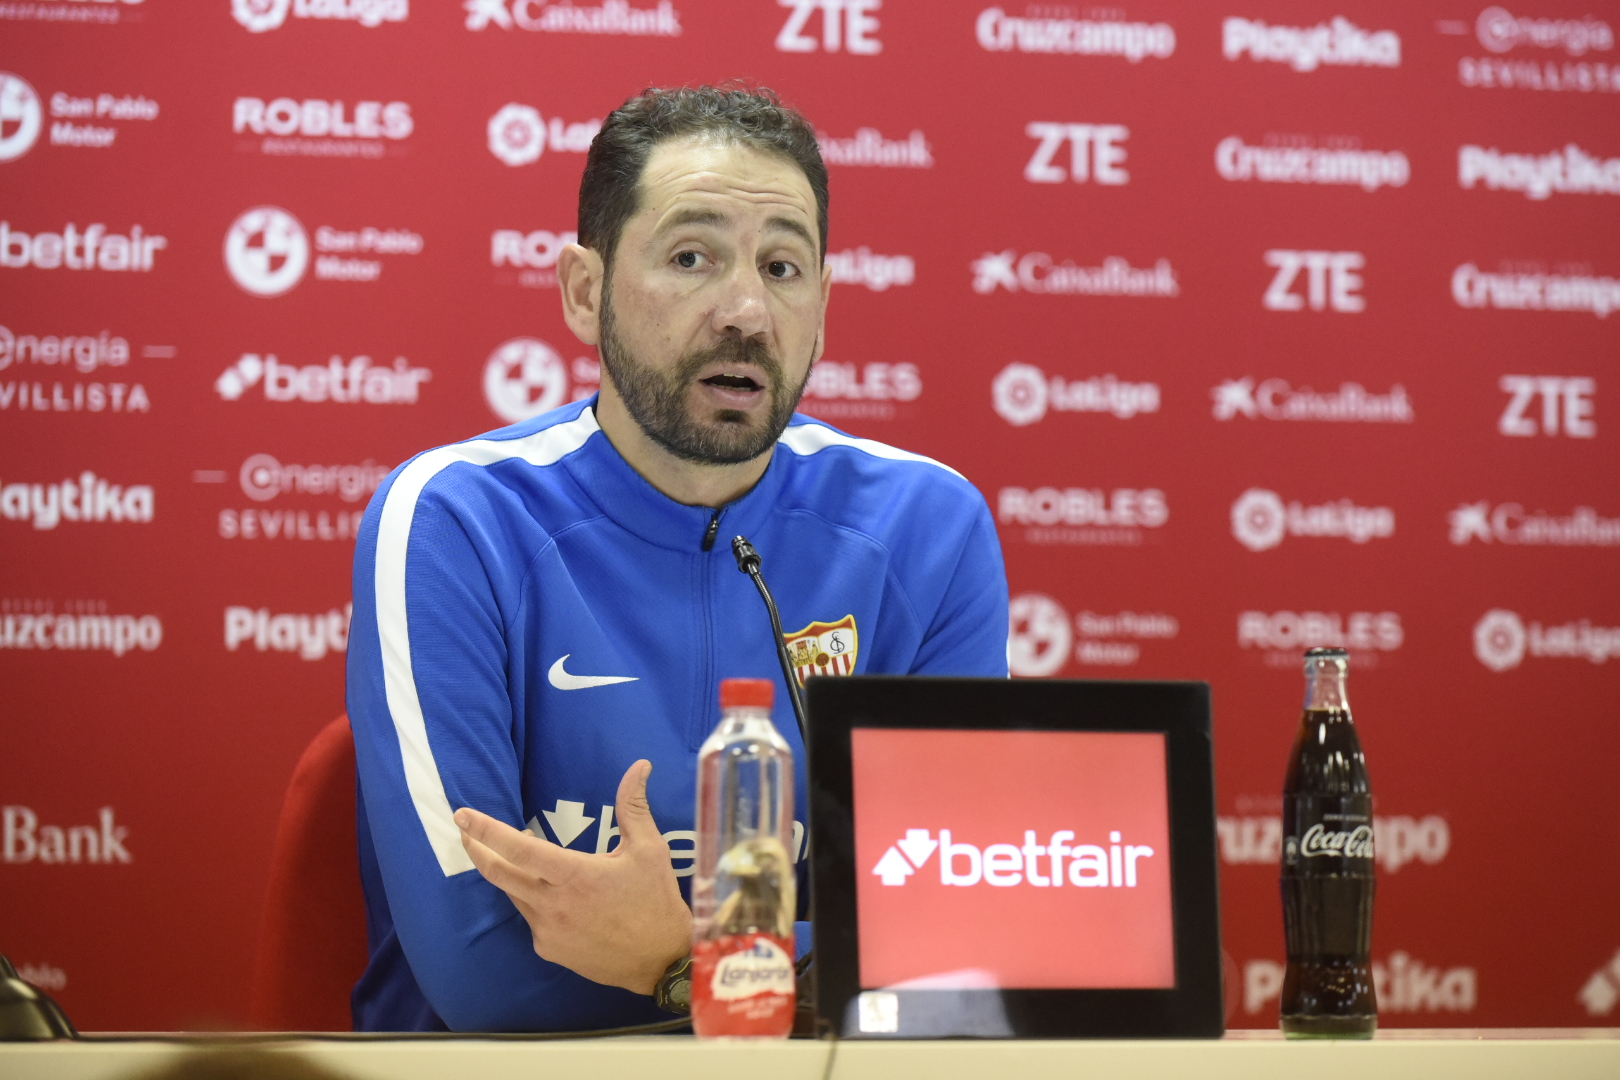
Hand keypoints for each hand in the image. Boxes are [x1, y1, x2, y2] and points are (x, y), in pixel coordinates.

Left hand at [454, 759, 692, 994]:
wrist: (660, 961)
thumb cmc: (655, 902)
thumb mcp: (650, 849)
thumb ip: (634, 806)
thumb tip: (639, 766)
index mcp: (574, 876)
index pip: (518, 849)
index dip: (486, 830)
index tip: (462, 815)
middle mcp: (553, 905)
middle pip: (499, 873)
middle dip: (477, 849)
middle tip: (464, 831)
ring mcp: (547, 931)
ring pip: (514, 894)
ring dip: (509, 873)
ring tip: (518, 855)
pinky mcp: (549, 949)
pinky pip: (531, 918)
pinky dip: (533, 900)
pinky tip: (552, 894)